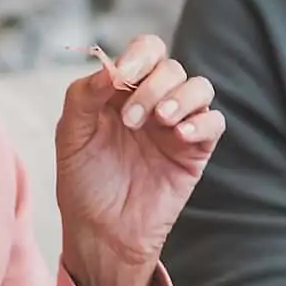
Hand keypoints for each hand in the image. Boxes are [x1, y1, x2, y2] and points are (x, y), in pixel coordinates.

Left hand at [55, 36, 225, 285]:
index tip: (124, 76)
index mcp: (123, 91)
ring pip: (200, 88)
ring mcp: (177, 126)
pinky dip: (202, 123)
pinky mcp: (195, 151)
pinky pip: (214, 122)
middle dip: (152, 88)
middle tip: (131, 121)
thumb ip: (83, 96)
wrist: (102, 233)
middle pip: (172, 68)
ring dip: (181, 98)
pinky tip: (180, 137)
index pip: (145, 51)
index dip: (140, 55)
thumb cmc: (83, 183)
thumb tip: (109, 68)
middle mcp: (154, 102)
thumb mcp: (71, 135)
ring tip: (161, 122)